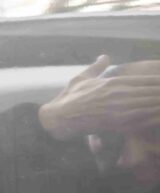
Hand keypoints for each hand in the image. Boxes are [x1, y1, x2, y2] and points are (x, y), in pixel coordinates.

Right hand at [38, 55, 159, 140]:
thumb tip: (104, 56)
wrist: (57, 117)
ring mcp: (117, 107)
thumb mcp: (81, 79)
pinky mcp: (114, 122)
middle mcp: (118, 93)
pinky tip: (156, 117)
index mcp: (113, 82)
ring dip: (157, 104)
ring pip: (147, 104)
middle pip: (149, 92)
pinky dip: (149, 117)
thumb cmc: (67, 98)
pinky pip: (138, 119)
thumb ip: (96, 68)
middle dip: (159, 93)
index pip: (144, 80)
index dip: (158, 82)